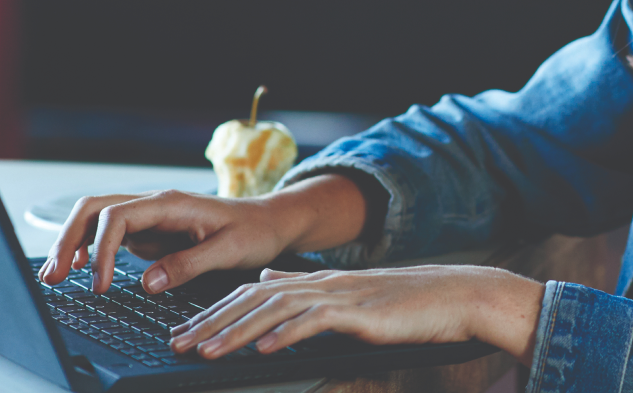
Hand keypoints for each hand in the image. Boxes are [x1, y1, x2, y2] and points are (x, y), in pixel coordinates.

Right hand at [38, 175, 367, 294]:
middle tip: (53, 277)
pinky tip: (79, 270)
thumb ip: (189, 264)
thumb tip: (148, 282)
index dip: (101, 250)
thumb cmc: (255, 232)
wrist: (272, 222)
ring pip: (98, 219)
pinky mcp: (151, 232)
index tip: (102, 285)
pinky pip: (110, 235)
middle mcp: (156, 204)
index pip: (118, 215)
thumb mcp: (229, 250)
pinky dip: (89, 249)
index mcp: (172, 203)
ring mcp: (150, 217)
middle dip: (68, 238)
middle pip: (96, 208)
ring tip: (55, 275)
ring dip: (72, 242)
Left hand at [170, 265, 545, 365]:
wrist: (454, 296)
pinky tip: (264, 348)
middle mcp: (324, 283)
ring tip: (207, 351)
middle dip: (213, 322)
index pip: (255, 293)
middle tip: (178, 344)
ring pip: (278, 308)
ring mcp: (342, 295)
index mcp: (319, 281)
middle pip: (256, 299)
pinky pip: (316, 321)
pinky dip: (287, 333)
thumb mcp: (349, 294)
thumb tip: (268, 281)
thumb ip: (306, 288)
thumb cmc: (406, 303)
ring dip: (238, 331)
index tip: (183, 332)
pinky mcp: (361, 311)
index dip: (216, 311)